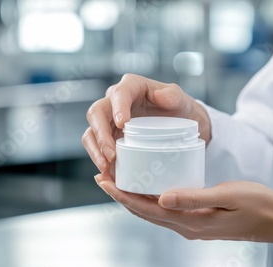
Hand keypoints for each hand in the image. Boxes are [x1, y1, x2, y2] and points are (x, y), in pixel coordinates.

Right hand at [82, 74, 210, 177]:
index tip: (122, 125)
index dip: (117, 108)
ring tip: (106, 168)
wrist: (180, 124)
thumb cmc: (179, 108)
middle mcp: (114, 102)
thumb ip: (174, 95)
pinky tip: (108, 174)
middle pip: (97, 113)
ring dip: (96, 151)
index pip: (119, 94)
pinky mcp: (109, 138)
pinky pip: (97, 149)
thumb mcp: (181, 100)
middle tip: (112, 155)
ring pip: (91, 133)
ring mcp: (109, 121)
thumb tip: (161, 95)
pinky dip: (100, 161)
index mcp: (131, 86)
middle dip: (101, 135)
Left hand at [95, 174, 272, 244]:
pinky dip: (150, 200)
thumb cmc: (257, 204)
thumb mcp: (227, 196)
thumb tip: (161, 197)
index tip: (104, 181)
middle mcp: (187, 228)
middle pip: (145, 212)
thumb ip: (194, 198)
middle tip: (103, 177)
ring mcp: (192, 227)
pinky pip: (166, 212)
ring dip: (133, 198)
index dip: (123, 196)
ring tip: (118, 181)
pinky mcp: (198, 221)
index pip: (147, 209)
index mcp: (191, 222)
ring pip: (153, 213)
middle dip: (122, 196)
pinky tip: (148, 189)